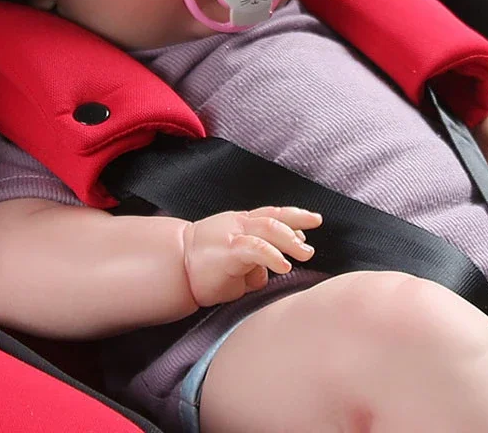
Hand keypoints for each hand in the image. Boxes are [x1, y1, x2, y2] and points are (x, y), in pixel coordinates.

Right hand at [182, 206, 321, 306]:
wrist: (174, 268)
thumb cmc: (203, 268)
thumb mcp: (235, 265)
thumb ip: (253, 265)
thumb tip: (267, 273)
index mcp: (241, 224)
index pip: (271, 215)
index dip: (293, 217)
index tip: (311, 224)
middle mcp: (238, 224)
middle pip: (274, 217)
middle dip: (298, 223)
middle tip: (313, 235)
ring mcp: (233, 235)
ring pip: (268, 227)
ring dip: (289, 239)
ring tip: (304, 252)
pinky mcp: (228, 251)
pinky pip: (255, 249)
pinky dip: (272, 255)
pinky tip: (283, 266)